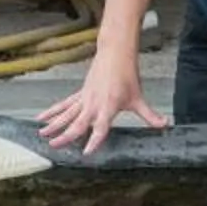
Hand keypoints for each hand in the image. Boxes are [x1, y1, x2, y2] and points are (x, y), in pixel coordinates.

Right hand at [37, 48, 166, 153]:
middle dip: (65, 135)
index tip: (86, 152)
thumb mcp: (139, 98)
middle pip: (77, 123)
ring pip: (66, 114)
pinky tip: (41, 118)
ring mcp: (84, 99)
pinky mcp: (80, 94)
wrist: (115, 53)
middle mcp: (93, 104)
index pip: (100, 128)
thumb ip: (149, 115)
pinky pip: (64, 105)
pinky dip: (52, 111)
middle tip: (54, 146)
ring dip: (54, 125)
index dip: (93, 140)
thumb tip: (164, 125)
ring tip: (42, 134)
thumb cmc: (127, 75)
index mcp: (108, 107)